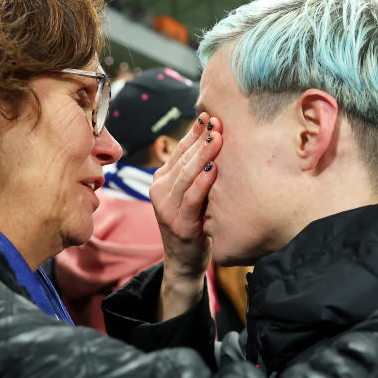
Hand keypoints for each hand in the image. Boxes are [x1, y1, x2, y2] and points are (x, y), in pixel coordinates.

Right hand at [150, 112, 222, 318]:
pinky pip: (192, 198)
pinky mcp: (179, 224)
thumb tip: (216, 136)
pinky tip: (215, 169)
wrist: (185, 262)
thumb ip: (198, 170)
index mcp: (162, 180)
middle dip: (201, 139)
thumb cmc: (196, 222)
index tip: (210, 115)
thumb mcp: (193, 193)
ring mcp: (167, 208)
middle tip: (217, 121)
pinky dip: (203, 182)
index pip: (179, 150)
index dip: (194, 132)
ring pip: (186, 175)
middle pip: (183, 159)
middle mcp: (159, 191)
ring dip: (203, 155)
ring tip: (218, 138)